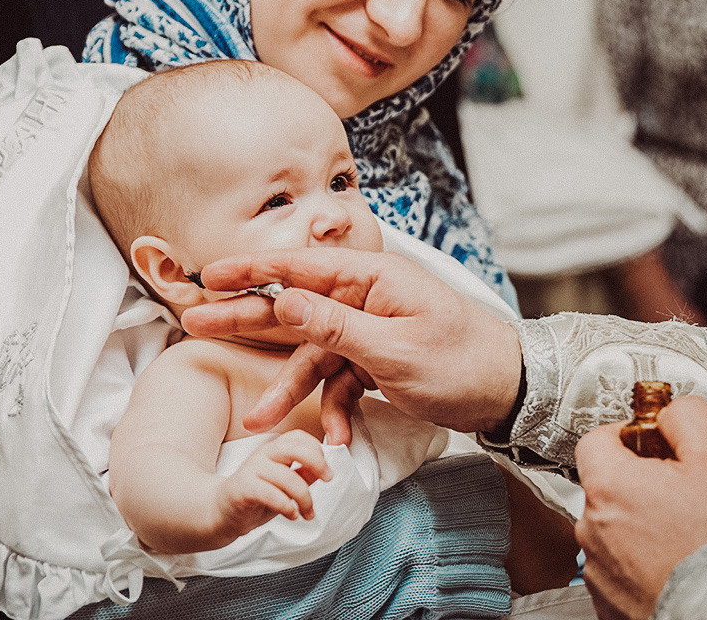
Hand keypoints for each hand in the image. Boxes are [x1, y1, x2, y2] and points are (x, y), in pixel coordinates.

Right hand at [180, 248, 522, 444]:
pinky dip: (337, 408)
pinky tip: (338, 437)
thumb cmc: (461, 363)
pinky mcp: (376, 359)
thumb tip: (283, 298)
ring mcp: (370, 329)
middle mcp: (365, 297)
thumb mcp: (392, 349)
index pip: (299, 268)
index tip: (210, 275)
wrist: (510, 393)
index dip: (250, 271)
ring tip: (259, 421)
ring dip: (293, 390)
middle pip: (295, 307)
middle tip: (196, 323)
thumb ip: (334, 324)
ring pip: (315, 356)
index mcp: (371, 278)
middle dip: (248, 320)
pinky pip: (342, 380)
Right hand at [214, 430, 331, 540]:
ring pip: (287, 477)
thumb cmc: (256, 498)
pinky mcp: (243, 488)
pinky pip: (270, 494)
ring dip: (304, 498)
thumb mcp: (286, 486)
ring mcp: (251, 470)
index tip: (327, 471)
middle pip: (293, 447)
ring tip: (307, 513)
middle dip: (316, 462)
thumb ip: (303, 475)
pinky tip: (291, 515)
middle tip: (327, 479)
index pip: (298, 437)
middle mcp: (263, 455)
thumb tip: (324, 470)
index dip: (317, 450)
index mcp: (274, 450)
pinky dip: (286, 506)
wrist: (220, 513)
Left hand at [574, 396, 706, 619]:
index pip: (596, 439)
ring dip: (642, 526)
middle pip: (607, 485)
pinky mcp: (607, 600)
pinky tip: (676, 564)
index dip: (628, 436)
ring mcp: (598, 567)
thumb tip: (671, 411)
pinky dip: (643, 563)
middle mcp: (591, 527)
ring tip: (686, 537)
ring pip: (614, 528)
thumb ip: (687, 418)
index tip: (654, 446)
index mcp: (608, 485)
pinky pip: (620, 567)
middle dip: (641, 484)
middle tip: (684, 496)